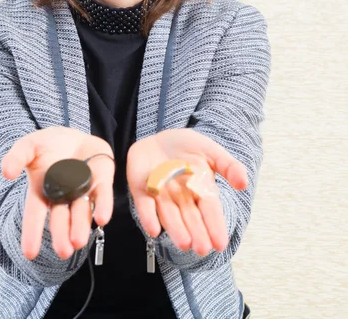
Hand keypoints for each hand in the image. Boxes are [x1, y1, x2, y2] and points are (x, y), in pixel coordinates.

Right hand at [1, 127, 114, 259]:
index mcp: (42, 191)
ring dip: (80, 226)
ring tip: (78, 241)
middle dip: (62, 234)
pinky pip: (102, 196)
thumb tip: (6, 172)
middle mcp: (63, 196)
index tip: (30, 253)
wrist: (73, 135)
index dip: (32, 233)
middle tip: (64, 251)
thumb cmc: (48, 145)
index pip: (35, 215)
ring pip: (81, 212)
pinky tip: (102, 218)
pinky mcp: (101, 181)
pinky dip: (103, 207)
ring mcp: (82, 190)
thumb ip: (16, 157)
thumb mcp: (28, 146)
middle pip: (61, 218)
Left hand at [126, 129, 247, 255]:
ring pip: (169, 215)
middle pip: (190, 217)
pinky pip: (145, 205)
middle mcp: (181, 196)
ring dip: (176, 229)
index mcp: (200, 188)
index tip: (220, 243)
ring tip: (185, 243)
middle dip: (196, 233)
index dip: (215, 226)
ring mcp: (161, 194)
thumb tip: (244, 183)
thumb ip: (228, 166)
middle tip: (202, 249)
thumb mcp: (211, 151)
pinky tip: (153, 230)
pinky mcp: (142, 189)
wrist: (160, 137)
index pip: (209, 209)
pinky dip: (148, 217)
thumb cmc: (188, 147)